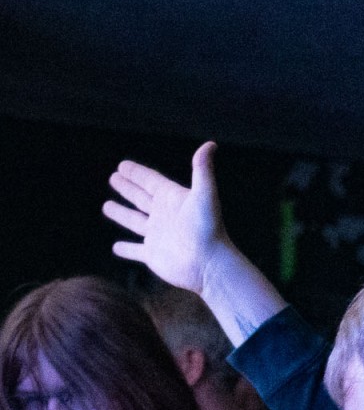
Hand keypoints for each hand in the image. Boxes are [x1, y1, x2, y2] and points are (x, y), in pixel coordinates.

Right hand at [104, 143, 234, 294]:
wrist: (210, 265)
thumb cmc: (207, 229)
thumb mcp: (205, 194)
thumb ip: (203, 169)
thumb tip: (210, 144)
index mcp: (173, 200)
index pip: (151, 182)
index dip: (138, 173)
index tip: (122, 165)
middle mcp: (165, 216)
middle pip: (142, 198)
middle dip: (128, 188)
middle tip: (113, 178)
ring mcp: (158, 236)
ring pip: (135, 222)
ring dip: (122, 214)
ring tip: (107, 206)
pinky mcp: (153, 256)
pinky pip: (135, 251)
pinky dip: (125, 250)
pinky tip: (116, 248)